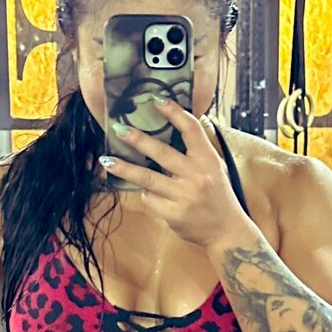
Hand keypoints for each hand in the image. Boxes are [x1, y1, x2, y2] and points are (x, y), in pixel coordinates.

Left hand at [99, 100, 252, 249]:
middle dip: (138, 140)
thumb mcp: (215, 168)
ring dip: (124, 168)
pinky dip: (146, 193)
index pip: (191, 130)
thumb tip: (176, 125)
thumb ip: (198, 150)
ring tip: (106, 160)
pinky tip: (144, 191)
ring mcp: (184, 196)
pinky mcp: (174, 214)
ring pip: (148, 178)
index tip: (156, 99)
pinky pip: (150, 199)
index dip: (174, 112)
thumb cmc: (218, 195)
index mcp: (208, 160)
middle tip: (119, 129)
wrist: (226, 232)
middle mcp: (197, 176)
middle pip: (162, 153)